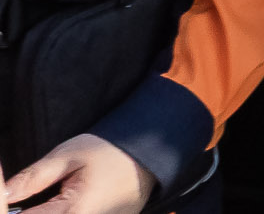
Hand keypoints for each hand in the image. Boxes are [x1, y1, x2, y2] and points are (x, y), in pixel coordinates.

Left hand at [3, 133, 155, 213]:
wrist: (152, 156)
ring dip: (47, 213)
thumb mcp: (68, 156)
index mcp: (73, 212)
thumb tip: (3, 193)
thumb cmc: (111, 151)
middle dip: (30, 211)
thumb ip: (33, 178)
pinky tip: (64, 205)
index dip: (11, 209)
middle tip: (29, 201)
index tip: (9, 197)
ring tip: (48, 201)